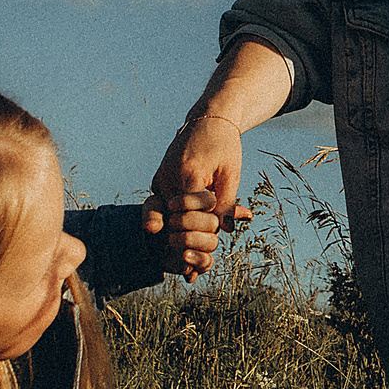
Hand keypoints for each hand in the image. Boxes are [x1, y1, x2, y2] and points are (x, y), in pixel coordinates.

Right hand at [143, 116, 249, 277]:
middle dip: (183, 241)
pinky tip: (175, 248)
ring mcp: (159, 179)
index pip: (188, 215)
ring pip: (161, 216)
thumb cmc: (224, 145)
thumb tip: (227, 230)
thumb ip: (227, 201)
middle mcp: (167, 178)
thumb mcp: (231, 173)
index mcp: (187, 175)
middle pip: (171, 220)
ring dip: (172, 238)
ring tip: (182, 265)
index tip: (202, 258)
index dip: (197, 236)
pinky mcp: (158, 180)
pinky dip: (166, 225)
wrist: (208, 119)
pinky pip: (160, 207)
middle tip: (193, 268)